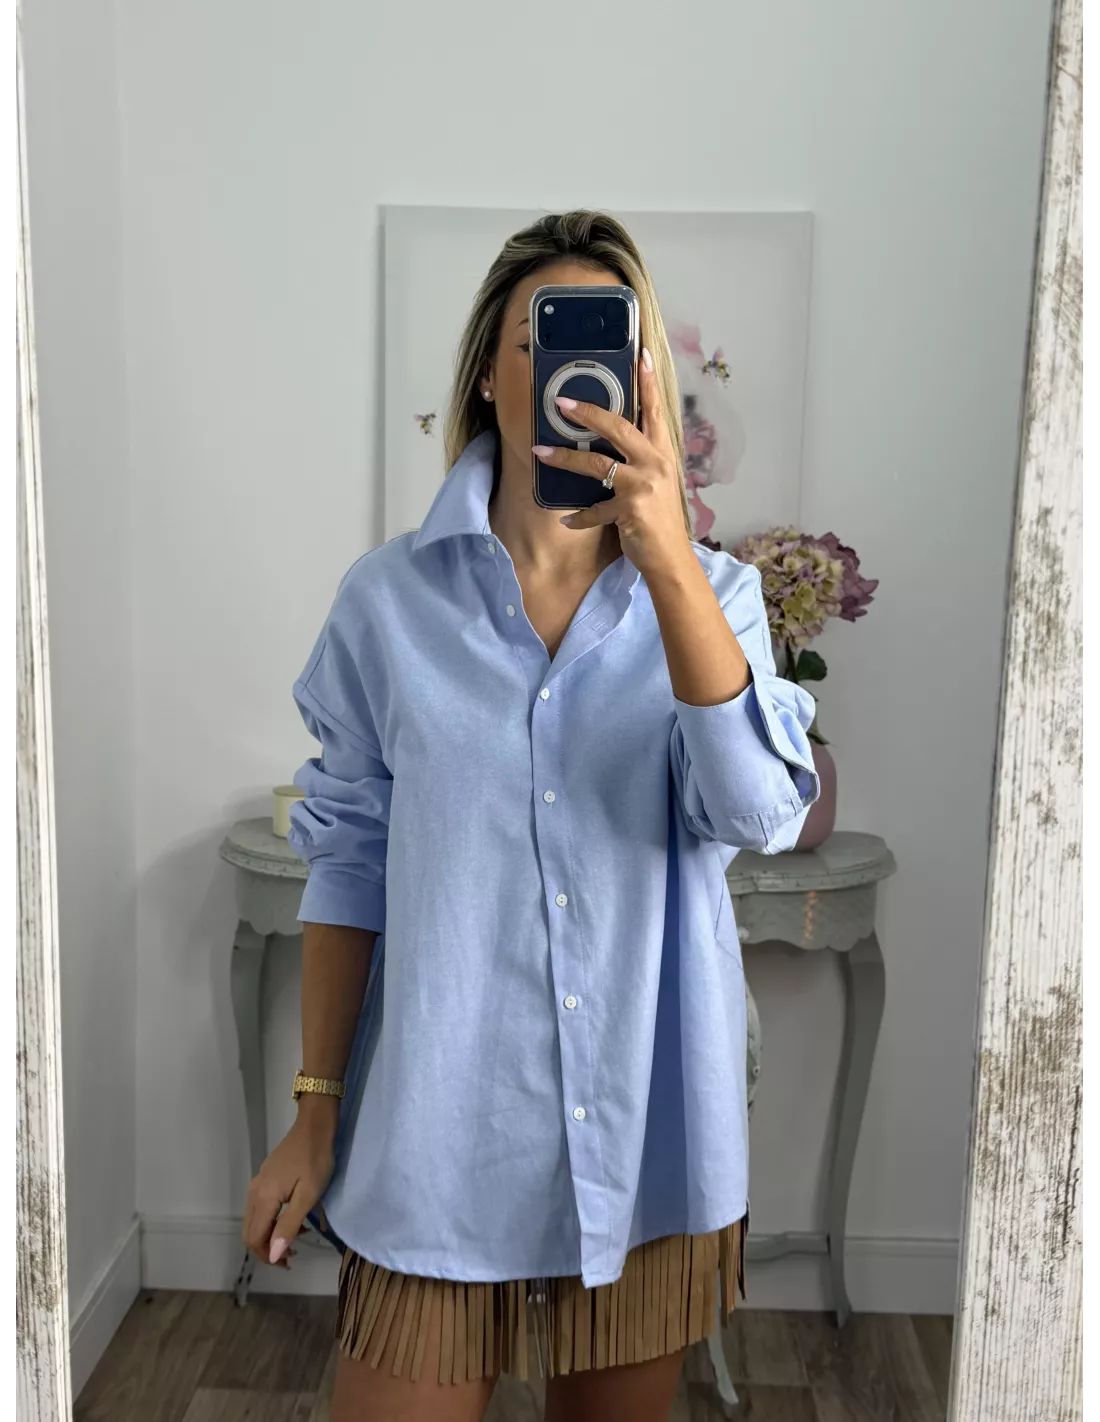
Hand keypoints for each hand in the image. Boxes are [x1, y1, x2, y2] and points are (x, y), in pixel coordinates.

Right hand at [242, 1103, 337, 1267]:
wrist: (314, 1126)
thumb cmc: (316, 1160)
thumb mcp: (308, 1196)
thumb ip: (288, 1225)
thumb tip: (273, 1255)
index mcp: (263, 1199)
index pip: (254, 1239)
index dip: (268, 1256)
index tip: (289, 1262)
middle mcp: (254, 1193)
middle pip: (250, 1232)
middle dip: (267, 1249)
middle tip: (292, 1253)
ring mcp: (257, 1184)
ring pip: (254, 1221)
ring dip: (270, 1235)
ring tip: (296, 1236)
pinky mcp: (264, 1178)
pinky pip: (260, 1208)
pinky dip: (271, 1221)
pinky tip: (293, 1218)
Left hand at [531, 346, 694, 579]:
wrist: (671, 558)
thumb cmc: (661, 519)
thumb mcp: (657, 483)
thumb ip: (639, 461)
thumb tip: (612, 445)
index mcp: (662, 453)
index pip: (655, 410)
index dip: (648, 382)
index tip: (641, 354)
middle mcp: (655, 463)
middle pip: (618, 427)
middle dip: (587, 412)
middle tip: (560, 401)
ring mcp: (642, 486)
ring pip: (596, 464)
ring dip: (563, 458)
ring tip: (539, 451)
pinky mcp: (629, 510)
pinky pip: (593, 510)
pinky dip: (578, 516)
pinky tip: (566, 519)